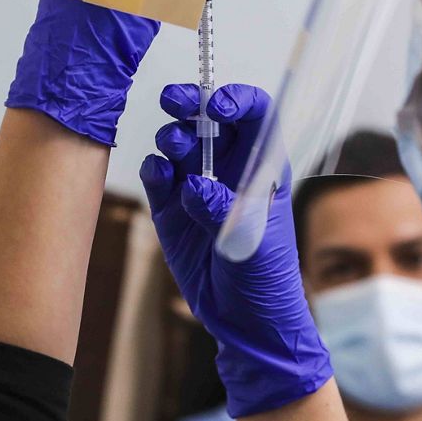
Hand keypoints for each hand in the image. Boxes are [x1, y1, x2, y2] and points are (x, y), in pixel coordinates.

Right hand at [140, 83, 332, 416]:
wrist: (245, 320)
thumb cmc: (267, 278)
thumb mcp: (255, 243)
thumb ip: (226, 212)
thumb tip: (195, 186)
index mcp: (263, 168)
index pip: (255, 116)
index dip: (238, 100)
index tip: (217, 106)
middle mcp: (230, 169)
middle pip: (209, 119)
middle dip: (190, 102)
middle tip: (173, 100)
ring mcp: (198, 187)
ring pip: (180, 143)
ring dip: (173, 137)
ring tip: (176, 150)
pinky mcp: (172, 209)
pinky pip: (159, 176)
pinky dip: (155, 169)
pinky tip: (160, 177)